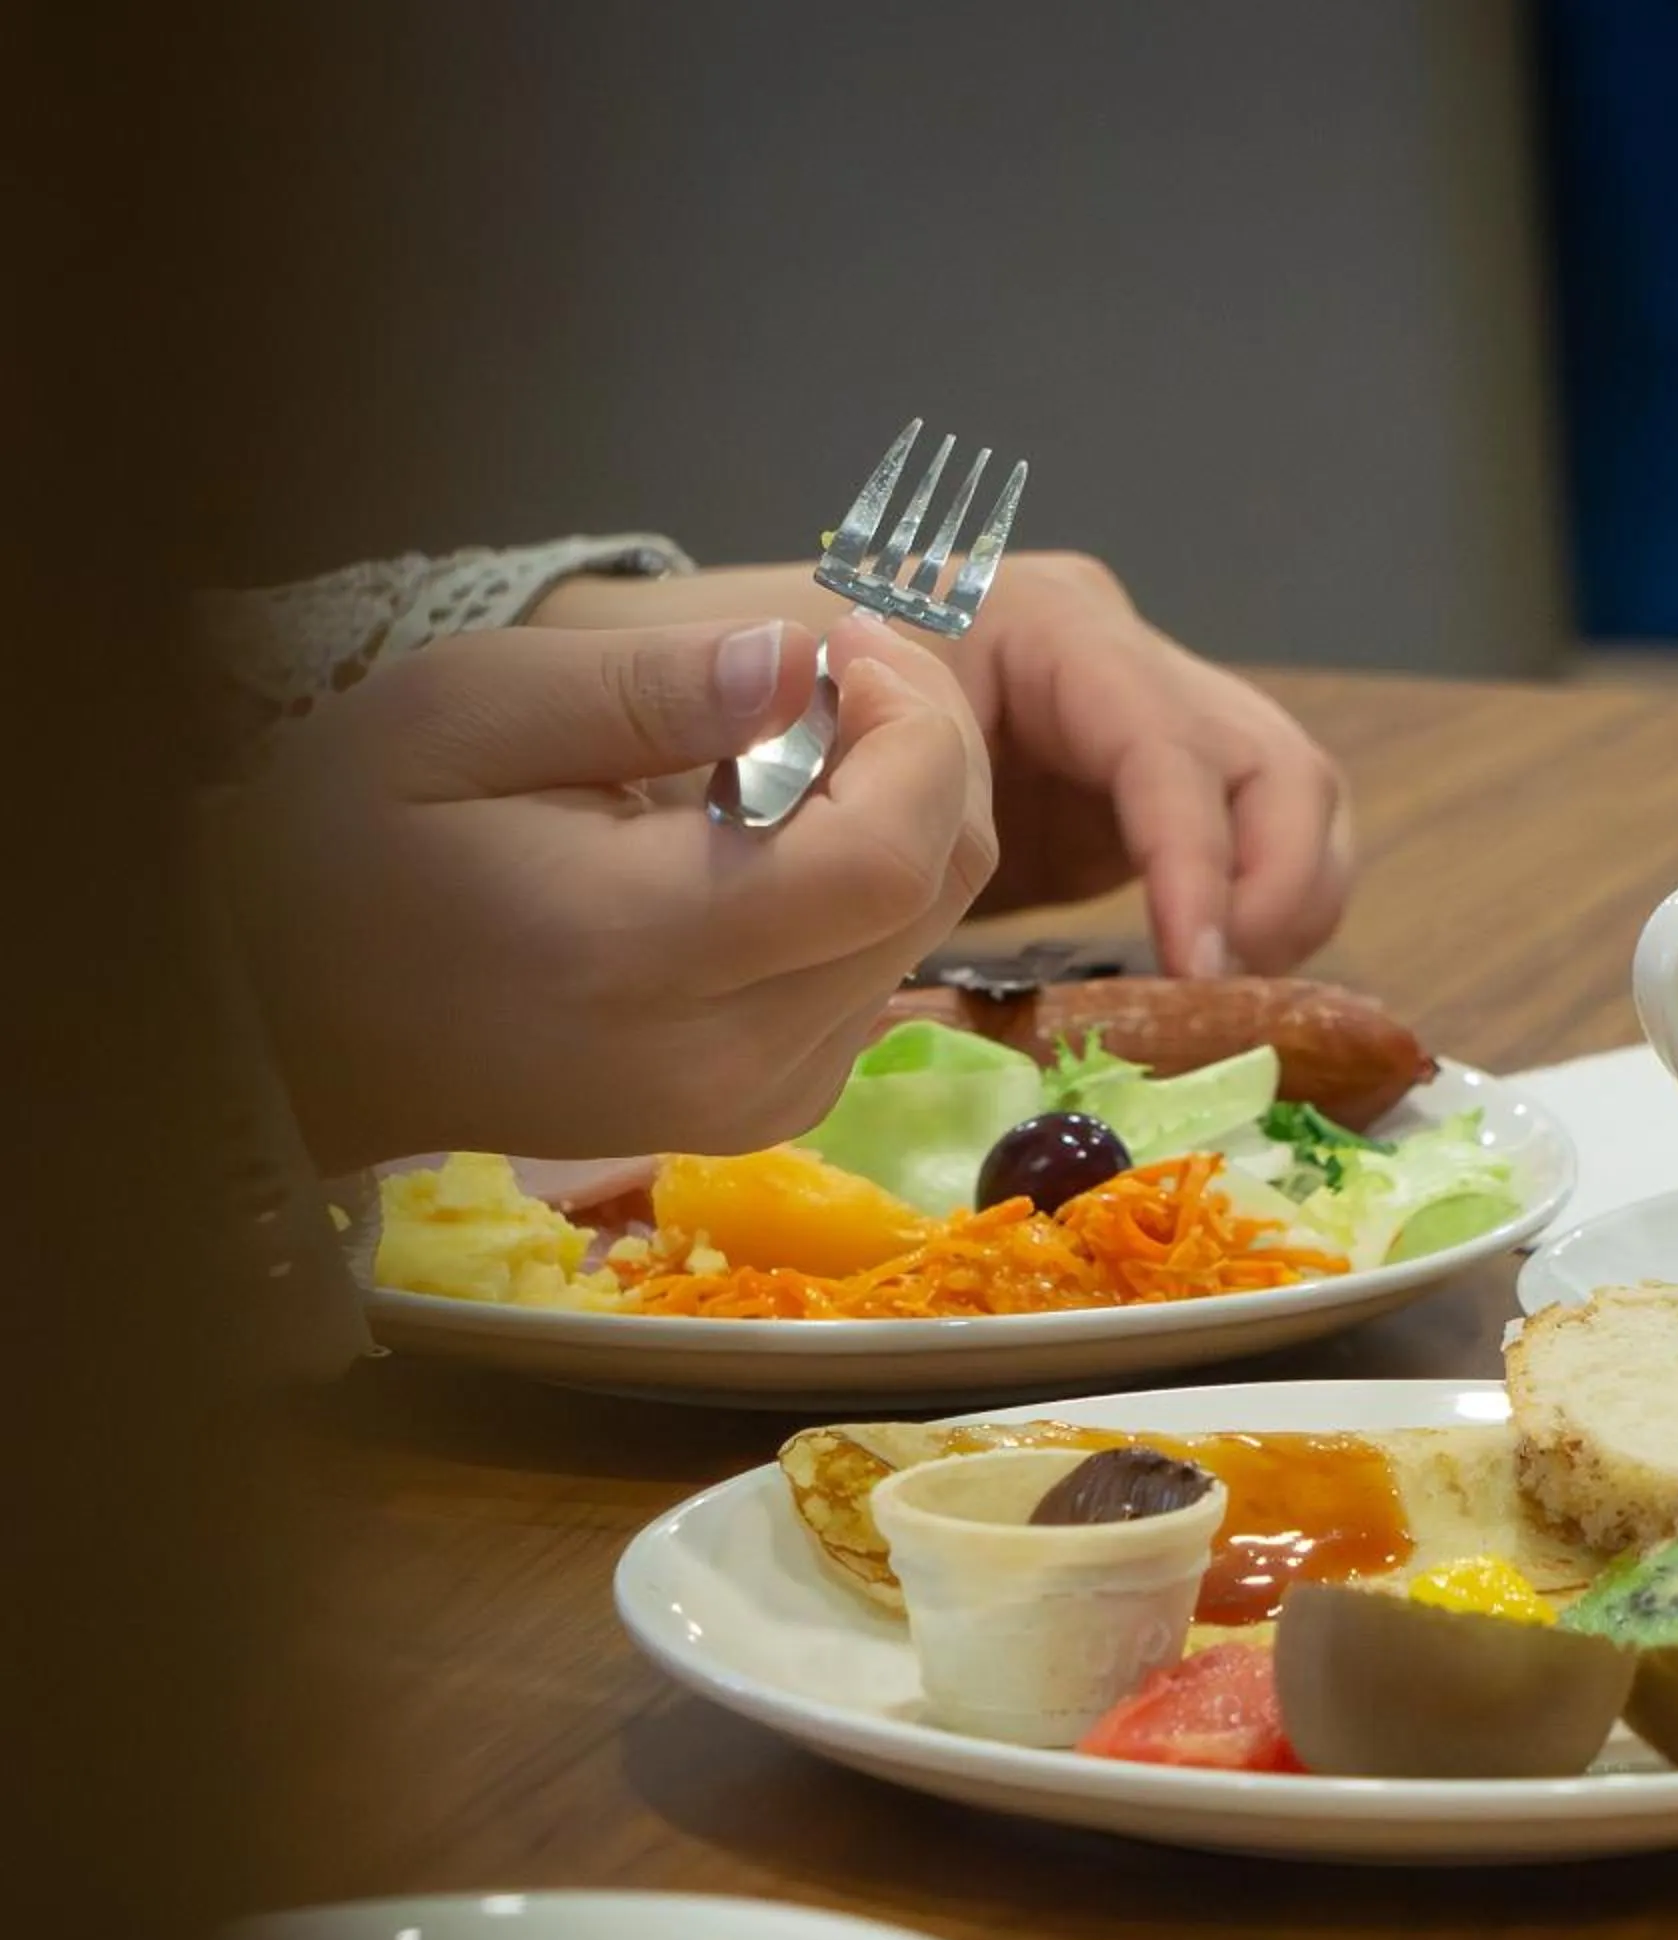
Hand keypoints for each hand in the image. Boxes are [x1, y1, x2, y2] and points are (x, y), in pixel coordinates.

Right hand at [217, 612, 995, 1168]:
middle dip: (925, 756)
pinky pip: (875, 982)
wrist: (300, 1027)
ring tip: (787, 742)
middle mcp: (734, 1058)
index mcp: (652, 954)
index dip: (917, 734)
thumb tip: (797, 659)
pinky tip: (765, 835)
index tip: (853, 645)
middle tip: (837, 667)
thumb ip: (648, 689)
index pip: (889, 859)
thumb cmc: (351, 854)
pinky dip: (861, 890)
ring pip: (922, 938)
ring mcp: (760, 1102)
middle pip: (933, 895)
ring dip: (898, 817)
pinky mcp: (767, 1112)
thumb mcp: (460, 716)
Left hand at [535, 554, 1352, 974]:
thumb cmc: (730, 688)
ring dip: (1284, 904)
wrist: (708, 697)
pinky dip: (1243, 920)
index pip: (1162, 742)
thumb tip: (865, 744)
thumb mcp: (764, 702)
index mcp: (1037, 621)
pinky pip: (1234, 852)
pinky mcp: (1118, 804)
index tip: (1195, 966)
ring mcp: (1126, 729)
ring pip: (1284, 802)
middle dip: (1277, 880)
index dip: (1194, 858)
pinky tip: (1195, 990)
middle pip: (1272, 760)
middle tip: (1230, 986)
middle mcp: (1108, 659)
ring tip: (1225, 994)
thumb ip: (830, 741)